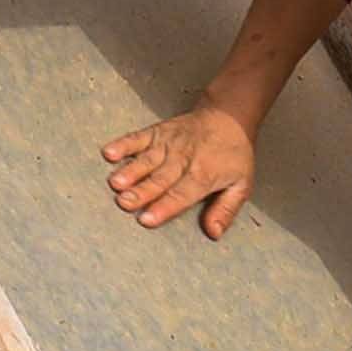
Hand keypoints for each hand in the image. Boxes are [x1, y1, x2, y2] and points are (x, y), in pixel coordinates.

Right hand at [103, 104, 257, 238]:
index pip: (181, 194)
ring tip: (115, 183)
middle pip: (160, 179)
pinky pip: (139, 138)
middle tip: (124, 203)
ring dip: (130, 171)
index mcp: (204, 175)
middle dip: (141, 192)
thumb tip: (213, 233)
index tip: (147, 219)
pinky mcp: (158, 132)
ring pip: (147, 160)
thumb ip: (226, 210)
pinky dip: (124, 145)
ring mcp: (169, 144)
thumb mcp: (242, 185)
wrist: (229, 118)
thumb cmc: (233, 155)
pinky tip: (109, 153)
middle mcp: (184, 160)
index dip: (164, 207)